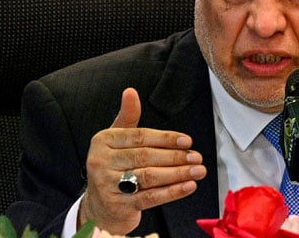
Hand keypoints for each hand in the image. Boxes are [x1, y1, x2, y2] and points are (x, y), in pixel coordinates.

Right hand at [78, 88, 206, 233]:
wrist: (100, 206)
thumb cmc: (114, 166)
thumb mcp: (116, 139)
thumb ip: (127, 116)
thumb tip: (130, 91)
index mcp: (103, 141)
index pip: (139, 137)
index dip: (165, 138)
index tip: (187, 140)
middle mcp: (101, 162)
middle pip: (145, 157)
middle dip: (175, 156)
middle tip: (197, 157)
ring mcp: (108, 185)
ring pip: (149, 177)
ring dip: (178, 174)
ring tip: (198, 171)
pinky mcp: (118, 206)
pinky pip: (150, 197)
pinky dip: (172, 192)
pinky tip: (189, 186)